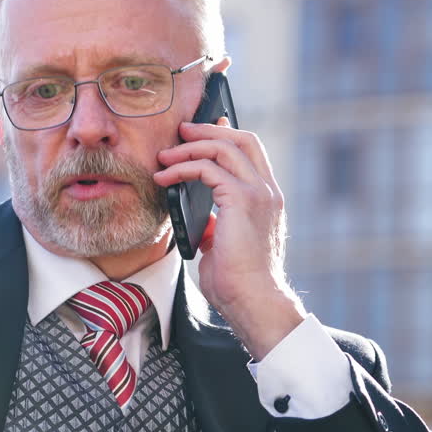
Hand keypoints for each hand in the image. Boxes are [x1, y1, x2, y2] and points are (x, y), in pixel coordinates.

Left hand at [154, 117, 305, 358]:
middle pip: (243, 139)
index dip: (226, 136)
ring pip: (223, 148)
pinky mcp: (241, 200)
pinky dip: (183, 168)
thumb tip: (204, 220)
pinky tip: (165, 177)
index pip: (251, 152)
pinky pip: (208, 169)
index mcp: (267, 199)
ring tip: (164, 156)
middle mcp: (267, 191)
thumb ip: (218, 226)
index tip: (201, 132)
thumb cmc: (239, 283)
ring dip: (189, 148)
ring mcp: (258, 193)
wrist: (253, 301)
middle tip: (181, 131)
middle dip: (208, 130)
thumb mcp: (225, 246)